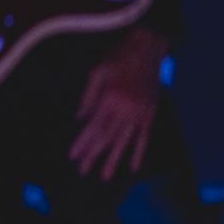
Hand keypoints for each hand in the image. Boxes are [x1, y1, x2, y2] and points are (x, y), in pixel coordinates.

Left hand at [69, 27, 165, 181]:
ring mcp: (140, 113)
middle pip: (107, 137)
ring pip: (125, 141)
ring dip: (114, 159)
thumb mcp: (97, 71)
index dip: (83, 142)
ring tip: (105, 175)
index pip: (93, 126)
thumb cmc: (117, 57)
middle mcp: (126, 109)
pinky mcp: (151, 113)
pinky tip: (133, 167)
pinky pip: (144, 137)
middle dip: (94, 155)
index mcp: (110, 98)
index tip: (73, 156)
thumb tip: (79, 119)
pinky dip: (138, 152)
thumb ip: (88, 96)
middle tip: (83, 171)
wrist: (147, 48)